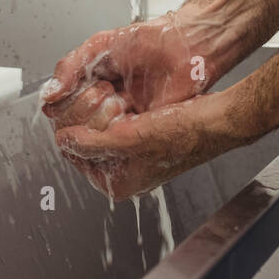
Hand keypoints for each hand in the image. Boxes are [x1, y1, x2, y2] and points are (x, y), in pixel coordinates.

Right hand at [41, 11, 212, 133]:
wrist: (189, 45)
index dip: (68, 101)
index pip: (59, 108)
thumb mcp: (101, 45)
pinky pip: (117, 145)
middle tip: (107, 90)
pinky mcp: (140, 132)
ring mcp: (120, 122)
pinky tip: (130, 111)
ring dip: (102, 120)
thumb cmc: (152, 40)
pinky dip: (119, 130)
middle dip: (85, 109)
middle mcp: (101, 107)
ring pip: (91, 141)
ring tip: (121, 100)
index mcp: (89, 85)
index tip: (87, 84)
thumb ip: (71, 66)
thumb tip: (49, 94)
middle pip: (70, 128)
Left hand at [55, 91, 226, 200]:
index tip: (74, 109)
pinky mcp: (145, 138)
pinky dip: (117, 107)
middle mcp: (125, 171)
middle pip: (87, 143)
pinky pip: (118, 121)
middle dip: (89, 118)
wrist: (215, 120)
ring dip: (102, 110)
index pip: (77, 157)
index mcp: (119, 182)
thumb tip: (63, 141)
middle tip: (99, 100)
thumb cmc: (184, 133)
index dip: (73, 130)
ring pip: (101, 129)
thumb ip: (92, 143)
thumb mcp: (130, 138)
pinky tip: (125, 95)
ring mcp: (135, 155)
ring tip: (113, 97)